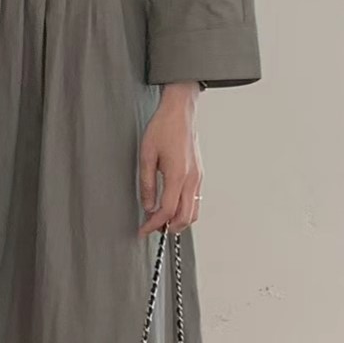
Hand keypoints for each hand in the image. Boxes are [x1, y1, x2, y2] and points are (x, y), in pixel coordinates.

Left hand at [138, 83, 203, 236]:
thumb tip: (148, 206)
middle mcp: (192, 179)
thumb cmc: (163, 128)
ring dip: (178, 221)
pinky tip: (171, 207)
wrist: (181, 112)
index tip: (143, 230)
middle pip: (185, 218)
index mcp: (178, 175)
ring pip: (193, 212)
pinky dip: (184, 210)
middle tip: (151, 228)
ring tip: (160, 220)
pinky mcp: (199, 174)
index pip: (167, 211)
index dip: (153, 225)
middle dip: (168, 228)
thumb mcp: (146, 156)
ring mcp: (198, 178)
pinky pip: (195, 200)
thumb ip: (147, 184)